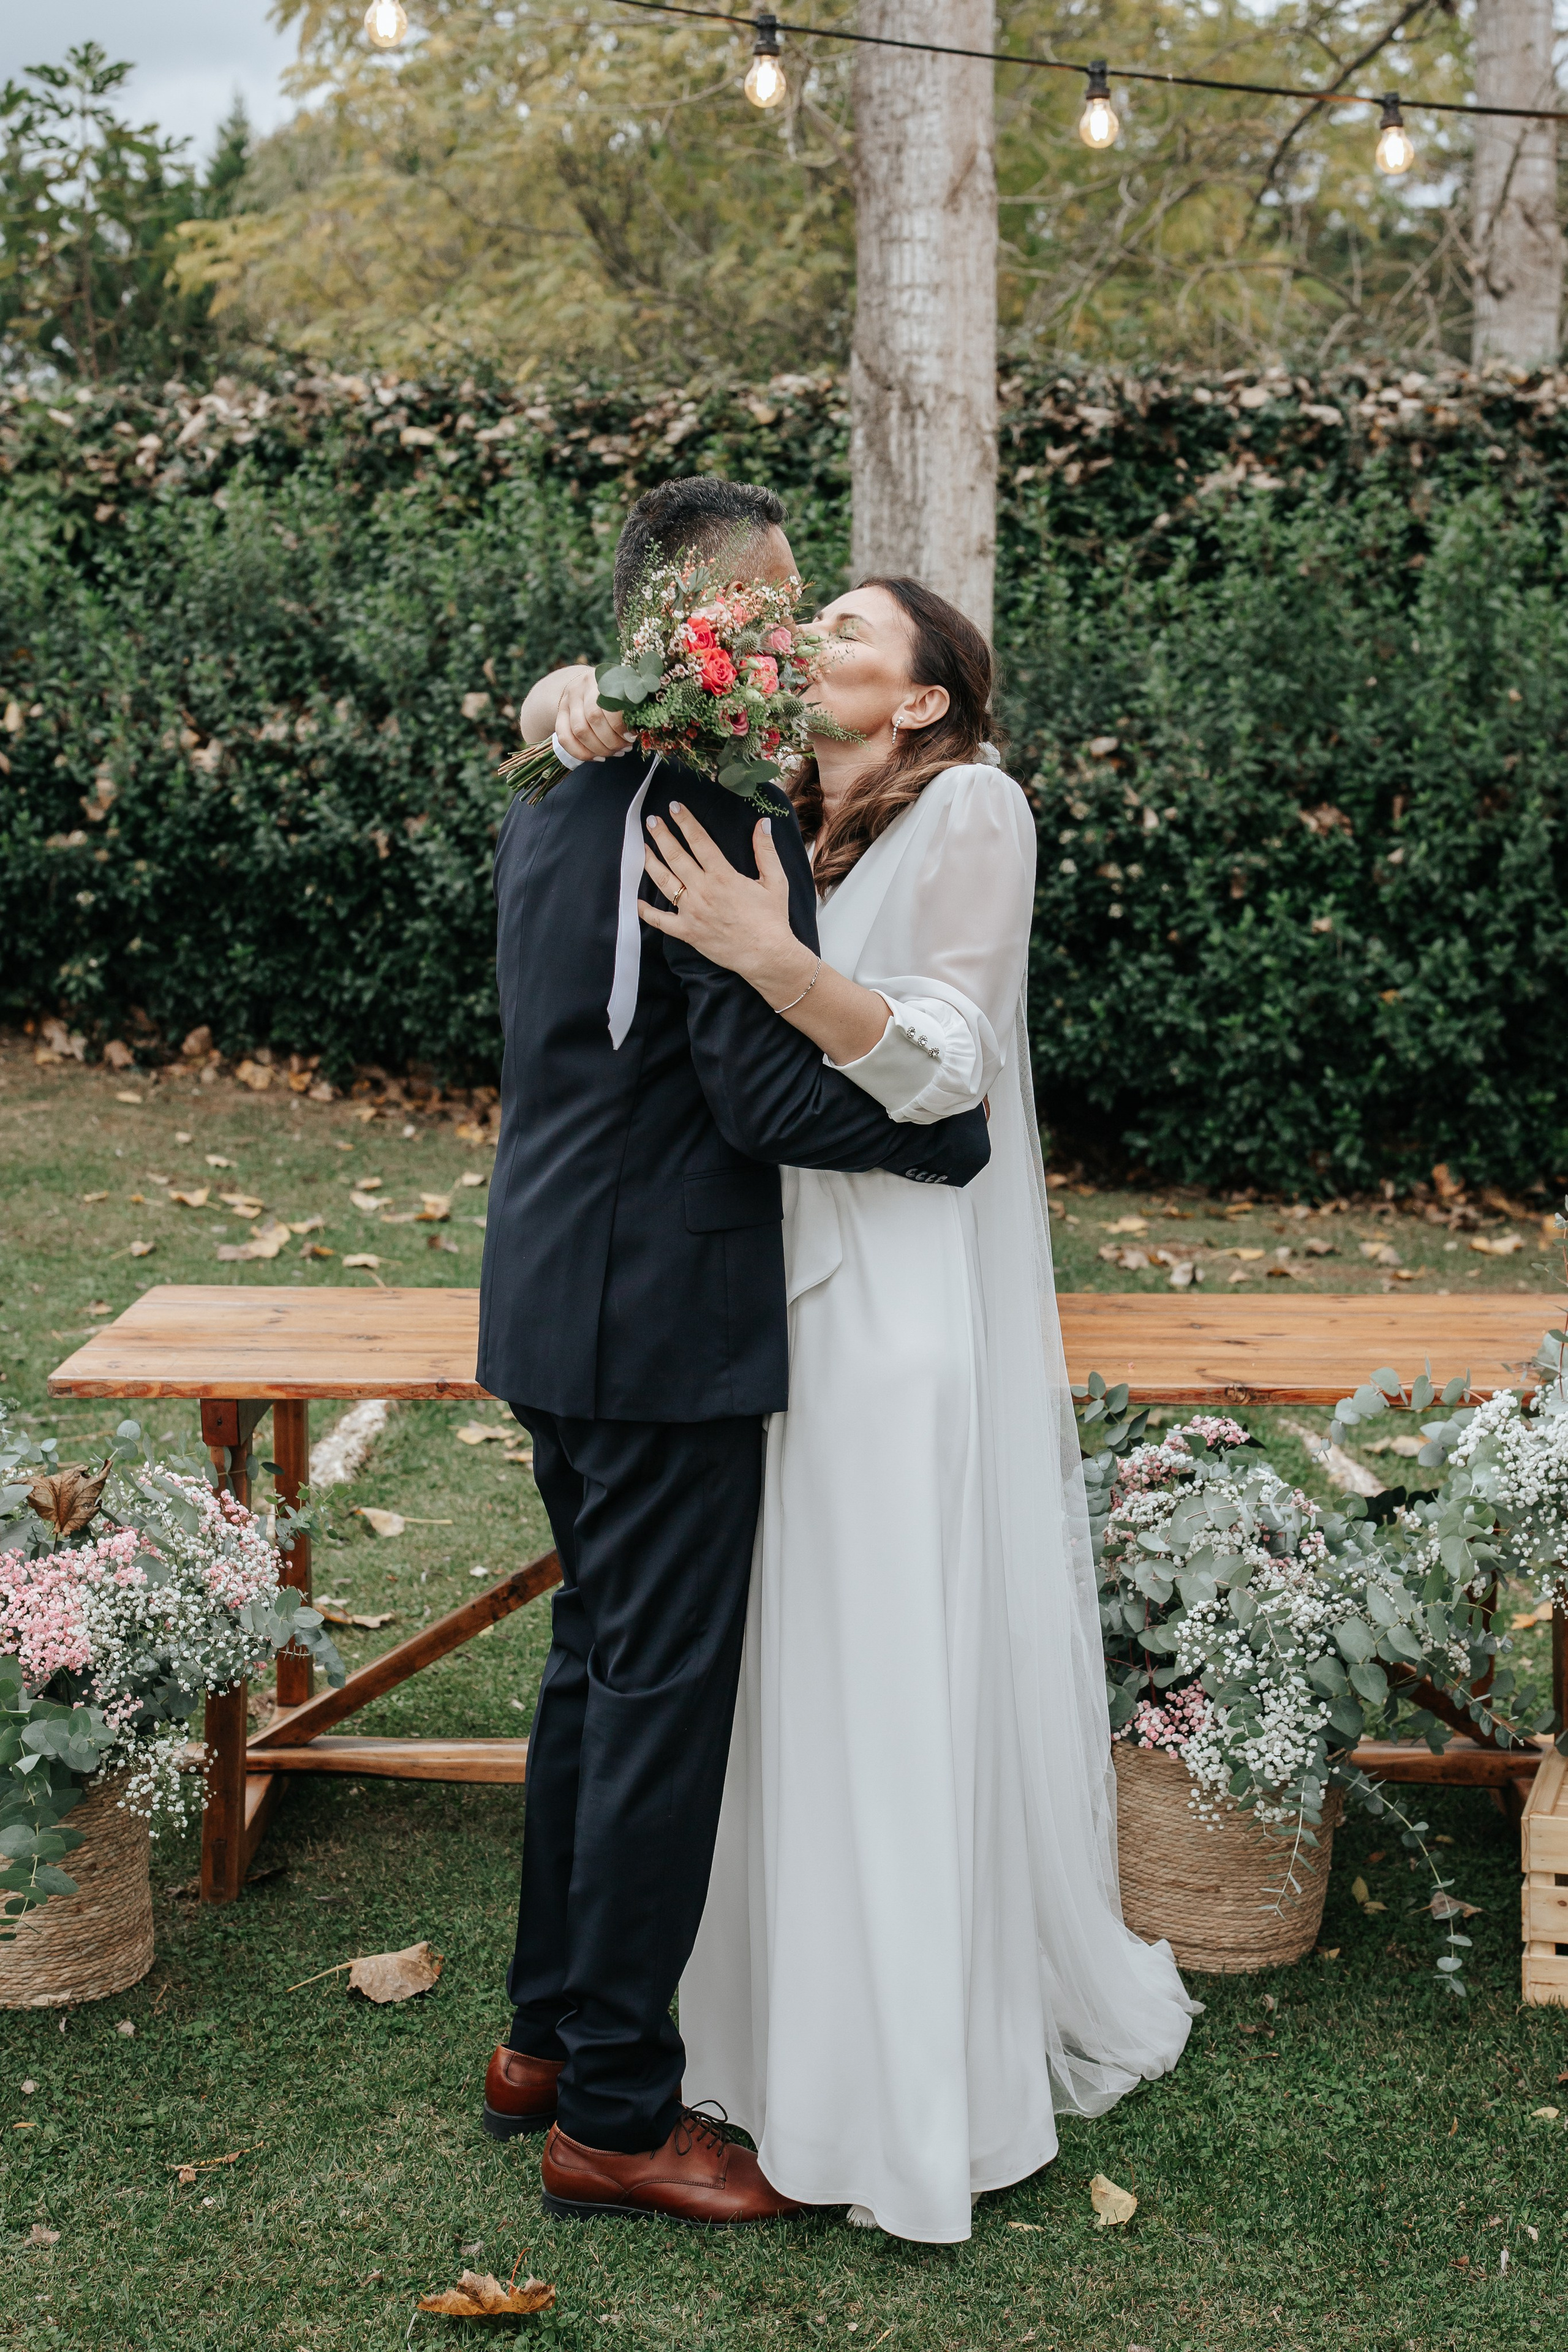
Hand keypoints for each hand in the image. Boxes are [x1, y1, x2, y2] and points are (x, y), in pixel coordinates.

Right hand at [556, 664, 631, 763]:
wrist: (582, 684)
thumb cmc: (610, 692)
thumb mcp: (622, 692)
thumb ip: (630, 706)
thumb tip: (636, 732)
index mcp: (600, 679)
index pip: (608, 705)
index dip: (620, 725)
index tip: (631, 737)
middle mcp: (581, 688)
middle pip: (593, 719)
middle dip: (611, 740)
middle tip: (624, 748)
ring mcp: (567, 702)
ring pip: (579, 731)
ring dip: (598, 748)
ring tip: (613, 753)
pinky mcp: (559, 715)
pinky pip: (564, 739)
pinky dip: (581, 753)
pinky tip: (597, 758)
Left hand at [639, 803, 816, 1004]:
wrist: (767, 956)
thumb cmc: (772, 919)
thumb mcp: (775, 881)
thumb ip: (765, 851)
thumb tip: (763, 823)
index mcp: (723, 876)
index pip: (699, 841)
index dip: (685, 821)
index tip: (674, 807)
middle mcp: (703, 891)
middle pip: (676, 856)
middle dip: (662, 835)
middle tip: (651, 820)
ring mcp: (692, 912)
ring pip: (664, 882)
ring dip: (650, 862)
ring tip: (641, 847)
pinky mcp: (687, 932)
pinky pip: (660, 920)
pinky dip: (646, 911)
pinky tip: (636, 900)